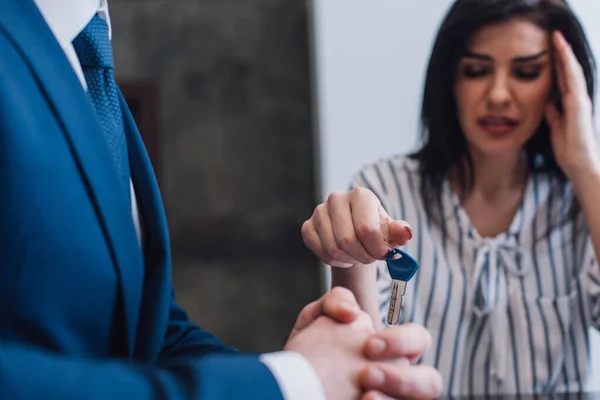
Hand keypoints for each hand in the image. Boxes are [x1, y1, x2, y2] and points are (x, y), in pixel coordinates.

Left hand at [285, 288, 442, 398]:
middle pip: (430, 381)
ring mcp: (388, 397)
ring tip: (365, 393)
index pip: (419, 340)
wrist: (289, 385)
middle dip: (404, 378)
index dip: (402, 342)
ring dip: (397, 392)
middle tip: (368, 374)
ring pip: (421, 399)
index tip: (369, 347)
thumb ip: (336, 301)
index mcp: (390, 350)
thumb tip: (353, 312)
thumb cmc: (308, 351)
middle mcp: (396, 377)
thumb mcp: (316, 318)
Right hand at [302, 187, 412, 267]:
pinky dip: (333, 260)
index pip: (366, 229)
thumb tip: (404, 233)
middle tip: (369, 257)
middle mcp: (337, 198)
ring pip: (333, 248)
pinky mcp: (308, 225)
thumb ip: (399, 232)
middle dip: (363, 256)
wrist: (357, 233)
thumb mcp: (391, 231)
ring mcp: (320, 211)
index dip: (376, 249)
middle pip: (348, 240)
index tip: (383, 255)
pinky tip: (343, 257)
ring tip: (357, 256)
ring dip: (349, 260)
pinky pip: (319, 250)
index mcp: (361, 195)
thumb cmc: (377, 231)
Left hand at [545, 30, 599, 178]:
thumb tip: (548, 105)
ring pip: (572, 71)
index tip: (548, 50)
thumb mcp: (556, 128)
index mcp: (569, 104)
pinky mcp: (579, 104)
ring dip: (564, 54)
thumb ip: (554, 116)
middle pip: (567, 71)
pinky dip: (568, 67)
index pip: (562, 80)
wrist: (578, 164)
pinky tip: (563, 55)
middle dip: (560, 54)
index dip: (556, 65)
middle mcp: (576, 99)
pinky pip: (573, 81)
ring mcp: (579, 100)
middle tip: (553, 36)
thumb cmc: (568, 149)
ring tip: (557, 38)